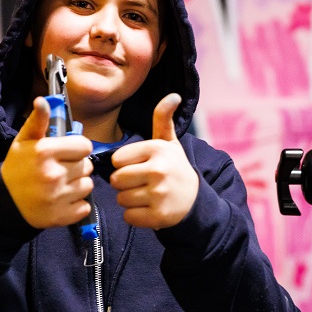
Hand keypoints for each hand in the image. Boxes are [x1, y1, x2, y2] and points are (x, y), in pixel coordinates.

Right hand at [1, 97, 93, 228]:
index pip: (85, 146)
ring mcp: (59, 197)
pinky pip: (85, 206)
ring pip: (88, 185)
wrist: (4, 204)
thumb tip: (43, 100)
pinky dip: (76, 205)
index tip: (68, 152)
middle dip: (76, 167)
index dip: (78, 148)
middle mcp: (53, 174)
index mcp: (45, 152)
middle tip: (60, 170)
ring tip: (60, 185)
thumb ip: (37, 121)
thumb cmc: (17, 168)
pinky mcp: (62, 216)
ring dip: (77, 185)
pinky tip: (61, 200)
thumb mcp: (23, 142)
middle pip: (87, 166)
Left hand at [110, 93, 198, 228]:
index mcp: (157, 149)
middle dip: (124, 184)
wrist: (195, 200)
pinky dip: (135, 216)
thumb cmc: (174, 168)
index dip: (125, 165)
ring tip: (146, 196)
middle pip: (116, 180)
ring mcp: (159, 194)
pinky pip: (128, 216)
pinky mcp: (158, 216)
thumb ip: (163, 119)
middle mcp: (158, 170)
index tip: (140, 167)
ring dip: (129, 200)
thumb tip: (173, 96)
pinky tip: (149, 209)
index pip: (117, 160)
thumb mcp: (169, 143)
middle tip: (141, 183)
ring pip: (121, 199)